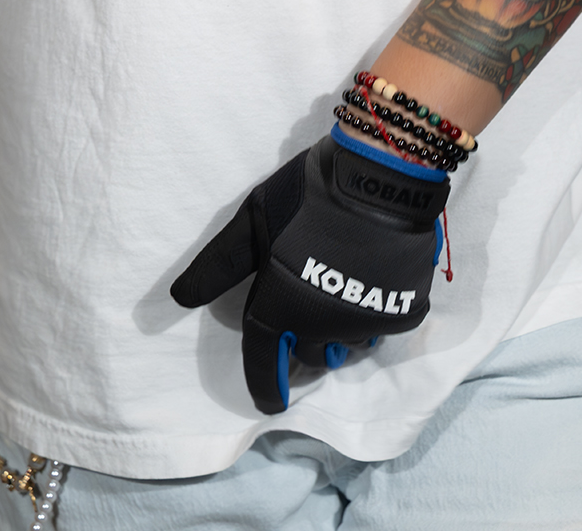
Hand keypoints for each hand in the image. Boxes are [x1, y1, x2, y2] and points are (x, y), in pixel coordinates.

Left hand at [170, 129, 448, 415]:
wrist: (380, 177)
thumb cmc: (307, 195)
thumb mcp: (252, 220)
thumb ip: (218, 264)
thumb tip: (178, 299)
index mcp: (281, 308)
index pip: (264, 360)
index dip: (264, 384)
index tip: (269, 404)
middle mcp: (321, 326)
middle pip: (309, 355)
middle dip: (303, 352)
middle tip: (302, 336)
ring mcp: (365, 320)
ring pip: (346, 345)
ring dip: (337, 337)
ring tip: (335, 313)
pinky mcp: (403, 310)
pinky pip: (382, 327)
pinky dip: (371, 317)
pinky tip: (369, 291)